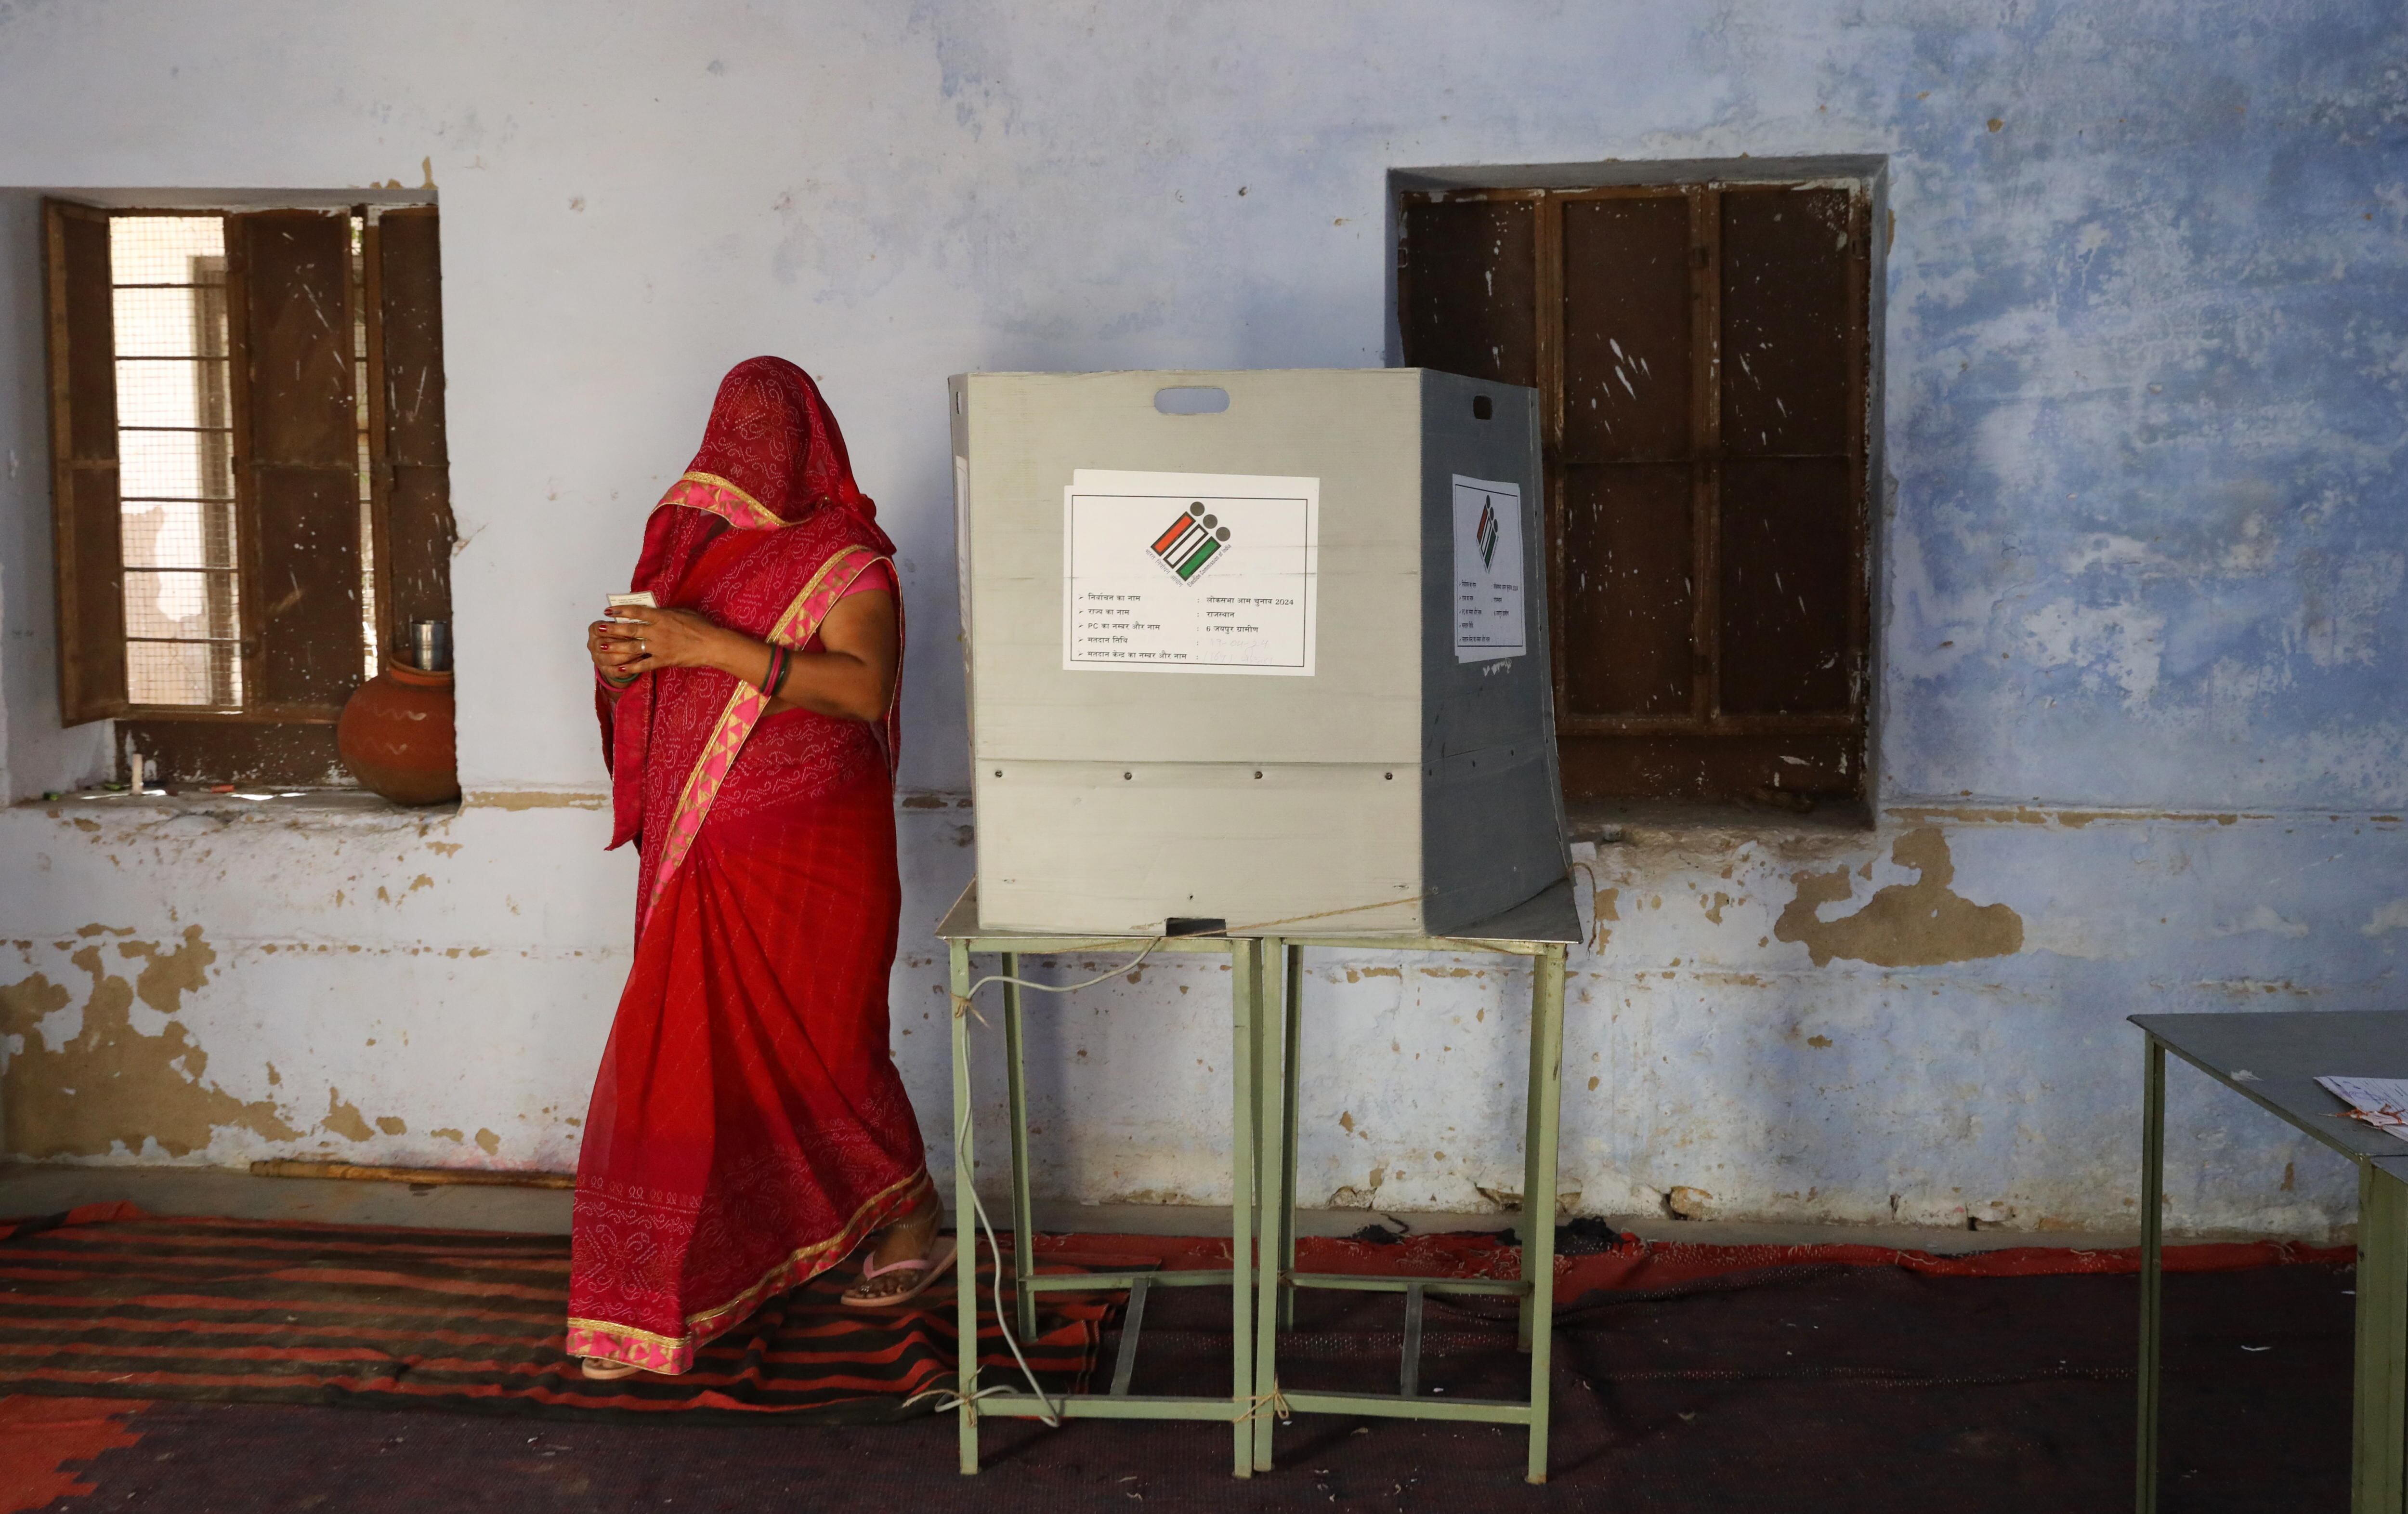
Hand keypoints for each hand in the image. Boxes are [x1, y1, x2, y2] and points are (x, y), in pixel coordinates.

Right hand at [588, 613, 643, 677]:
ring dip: (626, 655)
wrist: (618, 653)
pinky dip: (627, 668)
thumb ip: (624, 624)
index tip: (629, 629)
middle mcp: (593, 644)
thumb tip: (635, 620)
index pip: (600, 628)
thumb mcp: (621, 626)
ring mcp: (598, 659)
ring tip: (640, 652)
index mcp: (594, 630)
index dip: (614, 630)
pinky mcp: (605, 670)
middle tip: (639, 642)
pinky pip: (615, 670)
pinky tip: (638, 664)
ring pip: (611, 658)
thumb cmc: (621, 635)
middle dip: (623, 643)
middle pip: (605, 645)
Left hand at [599, 603, 730, 675]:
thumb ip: (665, 612)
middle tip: (600, 628)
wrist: (711, 644)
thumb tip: (652, 610)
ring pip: (633, 647)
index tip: (609, 610)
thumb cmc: (700, 625)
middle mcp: (657, 631)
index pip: (637, 612)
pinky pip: (645, 664)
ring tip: (602, 647)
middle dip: (613, 629)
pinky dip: (632, 667)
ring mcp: (660, 647)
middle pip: (630, 629)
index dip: (621, 610)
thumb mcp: (682, 612)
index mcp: (662, 617)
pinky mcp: (664, 660)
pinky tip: (621, 668)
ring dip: (616, 647)